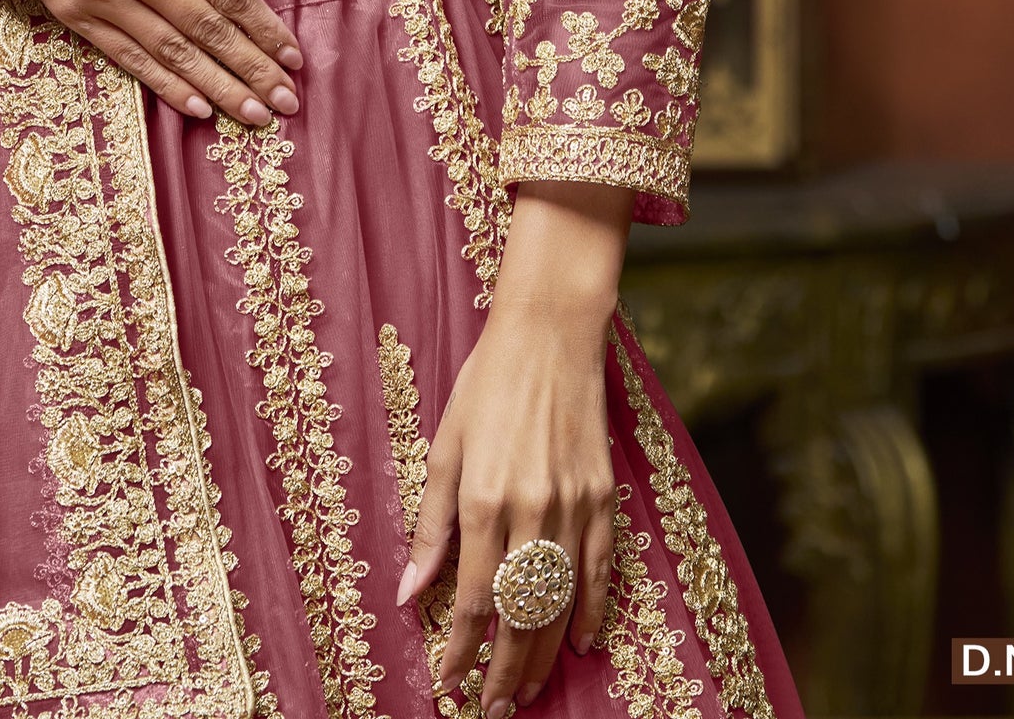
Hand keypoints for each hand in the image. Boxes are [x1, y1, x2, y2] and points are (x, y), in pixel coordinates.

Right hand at [0, 0, 302, 125]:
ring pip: (173, 53)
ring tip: (255, 115)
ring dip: (219, 88)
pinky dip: (166, 86)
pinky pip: (129, 58)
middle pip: (207, 29)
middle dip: (252, 69)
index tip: (294, 56)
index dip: (265, 28)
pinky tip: (198, 108)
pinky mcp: (73, 14)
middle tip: (287, 102)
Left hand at [399, 182, 629, 713]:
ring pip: (561, 601)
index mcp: (484, 497)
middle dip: (504, 668)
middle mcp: (531, 509)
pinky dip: (593, 611)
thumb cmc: (487, 382)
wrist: (550, 332)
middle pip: (521, 613)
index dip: (461, 650)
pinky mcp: (603, 495)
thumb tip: (410, 591)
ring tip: (527, 690)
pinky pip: (600, 569)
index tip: (448, 684)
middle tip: (492, 706)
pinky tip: (583, 642)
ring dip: (544, 653)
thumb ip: (430, 523)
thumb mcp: (445, 444)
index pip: (474, 599)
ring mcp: (573, 504)